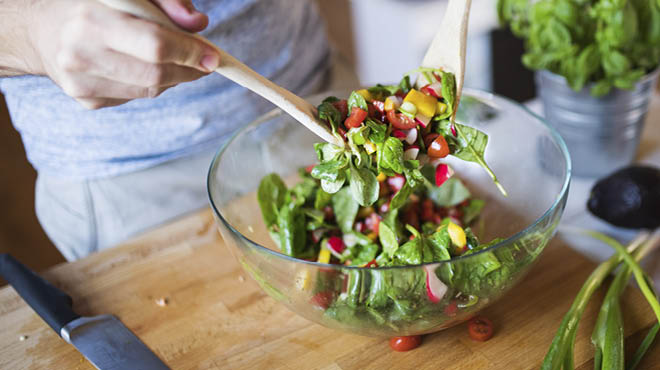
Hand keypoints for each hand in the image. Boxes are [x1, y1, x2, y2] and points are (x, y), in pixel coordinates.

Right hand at [27, 0, 219, 108]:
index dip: (189, 52)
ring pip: (149, 89)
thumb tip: (198, 24)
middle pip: (155, 74)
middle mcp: (80, 54)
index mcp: (91, 20)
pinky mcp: (86, 100)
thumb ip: (166, 1)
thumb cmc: (93, 4)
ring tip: (175, 60)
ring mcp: (80, 83)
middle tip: (204, 63)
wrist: (41, 30)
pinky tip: (140, 66)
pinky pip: (134, 96)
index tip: (213, 56)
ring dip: (173, 78)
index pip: (155, 45)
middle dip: (188, 70)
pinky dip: (150, 83)